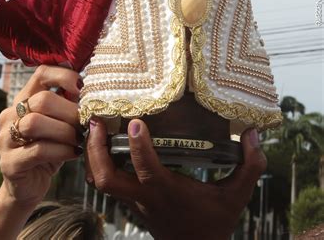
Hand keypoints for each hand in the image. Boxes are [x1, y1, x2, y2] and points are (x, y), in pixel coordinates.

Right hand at [0, 65, 82, 208]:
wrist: (29, 186)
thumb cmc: (49, 149)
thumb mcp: (59, 123)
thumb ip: (69, 104)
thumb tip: (93, 88)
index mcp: (23, 99)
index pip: (41, 73)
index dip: (64, 76)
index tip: (83, 89)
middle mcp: (10, 114)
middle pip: (41, 99)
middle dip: (70, 111)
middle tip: (85, 124)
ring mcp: (5, 138)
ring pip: (35, 123)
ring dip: (64, 131)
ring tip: (79, 139)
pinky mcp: (9, 163)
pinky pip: (37, 150)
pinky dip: (61, 150)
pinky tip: (74, 153)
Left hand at [86, 119, 265, 239]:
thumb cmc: (214, 222)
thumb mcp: (237, 197)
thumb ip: (249, 167)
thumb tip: (253, 134)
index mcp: (166, 192)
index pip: (146, 169)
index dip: (138, 145)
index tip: (135, 121)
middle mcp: (143, 196)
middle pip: (105, 178)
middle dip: (96, 150)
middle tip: (97, 121)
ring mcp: (131, 199)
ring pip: (97, 180)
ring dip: (90, 154)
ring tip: (93, 125)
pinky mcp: (128, 199)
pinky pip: (102, 180)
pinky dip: (94, 161)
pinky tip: (99, 141)